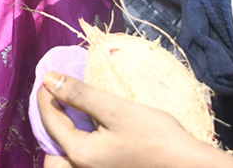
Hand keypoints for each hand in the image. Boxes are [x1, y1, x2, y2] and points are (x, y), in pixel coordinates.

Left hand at [38, 74, 222, 167]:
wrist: (187, 165)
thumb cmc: (155, 136)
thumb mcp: (114, 109)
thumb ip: (79, 95)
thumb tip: (48, 80)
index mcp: (79, 153)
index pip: (49, 121)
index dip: (45, 94)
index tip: (46, 74)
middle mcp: (82, 166)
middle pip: (52, 139)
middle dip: (50, 115)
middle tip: (55, 91)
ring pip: (66, 147)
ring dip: (63, 125)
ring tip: (70, 102)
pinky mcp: (106, 166)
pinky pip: (81, 151)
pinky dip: (78, 133)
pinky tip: (89, 118)